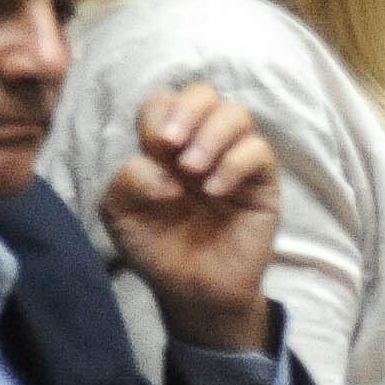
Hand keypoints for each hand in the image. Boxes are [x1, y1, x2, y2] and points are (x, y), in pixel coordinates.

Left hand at [100, 84, 279, 355]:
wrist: (191, 291)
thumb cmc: (157, 250)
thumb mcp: (121, 218)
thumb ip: (125, 183)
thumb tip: (162, 170)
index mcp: (165, 149)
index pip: (164, 103)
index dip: (157, 116)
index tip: (152, 149)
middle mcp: (201, 145)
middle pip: (204, 93)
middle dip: (187, 111)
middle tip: (171, 146)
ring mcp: (234, 160)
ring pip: (236, 114)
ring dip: (211, 136)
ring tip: (194, 172)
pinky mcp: (263, 181)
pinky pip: (259, 151)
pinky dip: (234, 163)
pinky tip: (215, 191)